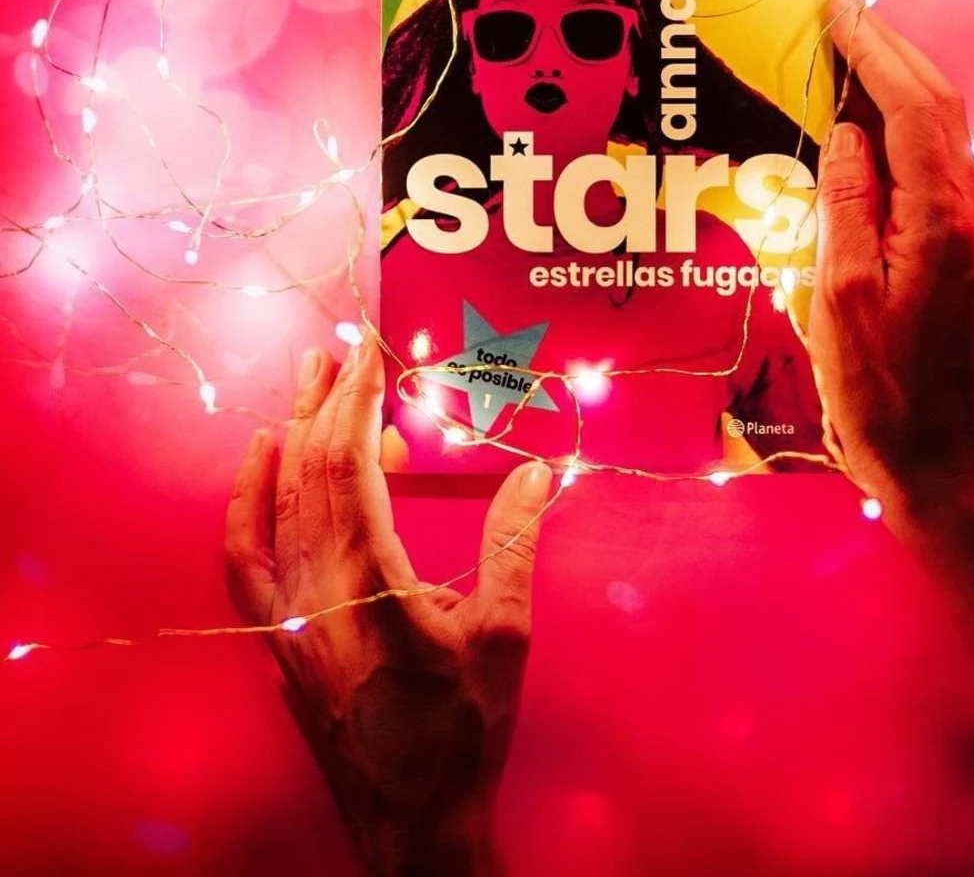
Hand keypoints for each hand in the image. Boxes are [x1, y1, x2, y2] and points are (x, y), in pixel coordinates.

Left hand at [224, 337, 550, 875]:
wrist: (412, 818)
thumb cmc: (464, 730)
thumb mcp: (503, 635)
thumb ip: (514, 544)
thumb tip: (539, 471)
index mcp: (371, 584)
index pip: (352, 467)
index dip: (359, 402)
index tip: (371, 353)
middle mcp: (313, 591)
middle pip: (310, 471)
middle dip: (327, 400)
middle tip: (343, 346)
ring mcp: (285, 615)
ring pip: (280, 502)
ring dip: (294, 432)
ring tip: (311, 378)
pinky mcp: (275, 635)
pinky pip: (245, 553)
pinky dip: (247, 498)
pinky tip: (260, 457)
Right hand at [810, 0, 973, 517]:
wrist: (929, 453)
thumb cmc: (876, 387)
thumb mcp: (839, 295)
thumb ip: (843, 204)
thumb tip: (843, 134)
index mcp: (937, 220)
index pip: (910, 109)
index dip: (874, 54)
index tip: (837, 13)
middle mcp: (965, 216)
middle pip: (935, 108)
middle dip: (892, 52)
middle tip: (844, 16)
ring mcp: (967, 235)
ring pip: (937, 135)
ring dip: (899, 85)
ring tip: (852, 54)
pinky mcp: (956, 254)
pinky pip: (929, 169)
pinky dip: (900, 130)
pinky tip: (868, 128)